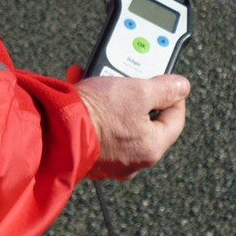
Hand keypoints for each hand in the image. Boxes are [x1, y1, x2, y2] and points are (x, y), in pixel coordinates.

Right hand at [73, 73, 189, 180]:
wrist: (54, 128)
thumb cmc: (97, 113)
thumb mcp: (139, 91)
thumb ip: (166, 88)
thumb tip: (182, 87)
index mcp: (151, 148)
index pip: (175, 119)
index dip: (174, 95)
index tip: (168, 82)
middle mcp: (132, 160)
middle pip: (144, 119)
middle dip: (133, 92)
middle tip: (126, 76)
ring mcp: (108, 159)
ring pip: (117, 121)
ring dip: (109, 96)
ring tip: (97, 77)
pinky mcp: (87, 154)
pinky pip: (97, 127)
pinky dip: (92, 109)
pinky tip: (81, 90)